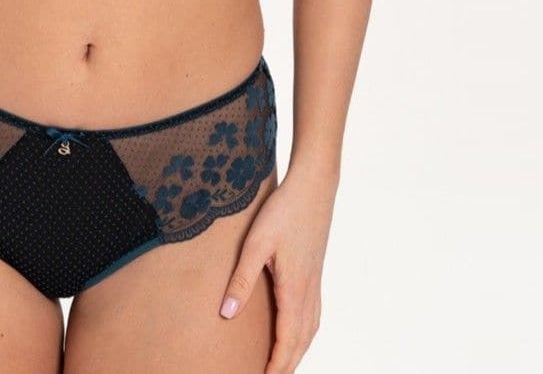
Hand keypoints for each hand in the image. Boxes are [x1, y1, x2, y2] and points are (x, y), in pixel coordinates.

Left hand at [218, 171, 336, 373]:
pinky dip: (306, 333)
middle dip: (288, 365)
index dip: (277, 365)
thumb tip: (226, 314)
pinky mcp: (316, 272)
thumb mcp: (256, 243)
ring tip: (283, 364)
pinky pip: (314, 314)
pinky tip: (298, 331)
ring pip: (310, 330)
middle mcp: (309, 291)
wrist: (314, 186)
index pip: (287, 341)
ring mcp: (316, 282)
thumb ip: (241, 280)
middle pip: (301, 342)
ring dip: (298, 351)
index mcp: (294, 289)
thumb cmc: (283, 210)